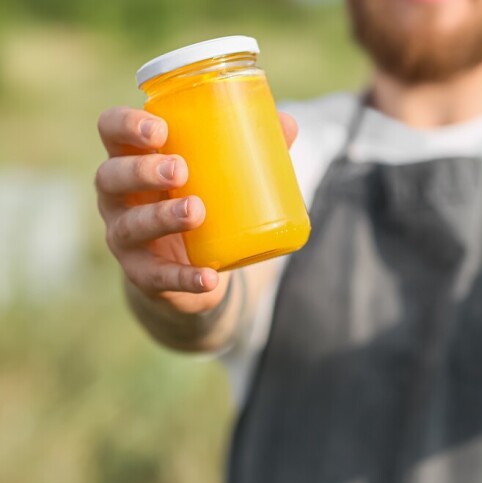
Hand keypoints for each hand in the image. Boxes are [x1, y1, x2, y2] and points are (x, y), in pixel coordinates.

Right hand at [96, 107, 298, 313]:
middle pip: (111, 176)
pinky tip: (208, 277)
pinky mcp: (142, 274)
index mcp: (132, 157)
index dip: (126, 125)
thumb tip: (289, 123)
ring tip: (196, 211)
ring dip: (162, 217)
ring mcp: (124, 236)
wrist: (190, 266)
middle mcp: (117, 196)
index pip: (110, 130)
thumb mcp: (216, 172)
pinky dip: (184, 278)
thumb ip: (248, 147)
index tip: (160, 129)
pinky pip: (158, 278)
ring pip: (130, 226)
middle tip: (180, 170)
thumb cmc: (199, 198)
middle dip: (143, 171)